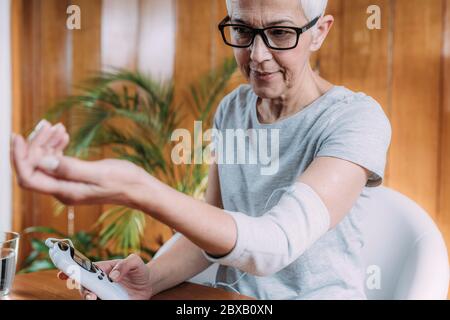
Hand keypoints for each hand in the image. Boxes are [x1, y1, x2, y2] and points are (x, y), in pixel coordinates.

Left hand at [10, 120, 150, 206]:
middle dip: (35, 145)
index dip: (19, 157)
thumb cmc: (124, 181)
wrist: (139, 189)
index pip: (28, 177)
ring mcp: (68, 184)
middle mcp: (62, 190)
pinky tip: (64, 135)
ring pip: (45, 163)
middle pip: (35, 167)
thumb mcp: (99, 173)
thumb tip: (44, 162)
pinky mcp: (75, 178)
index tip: (18, 136)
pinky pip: (56, 162)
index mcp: (65, 191)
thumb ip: (70, 169)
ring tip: (58, 127)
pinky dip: (56, 147)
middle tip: (48, 125)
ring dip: (46, 144)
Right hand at [57, 254, 153, 299]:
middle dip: (83, 289)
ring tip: (94, 299)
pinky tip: (103, 301)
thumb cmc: (138, 269)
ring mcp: (104, 293)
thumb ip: (125, 265)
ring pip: (91, 297)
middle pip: (85, 286)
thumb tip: (113, 276)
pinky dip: (99, 302)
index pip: (85, 269)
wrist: (148, 283)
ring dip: (89, 298)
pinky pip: (101, 303)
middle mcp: (101, 282)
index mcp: (103, 269)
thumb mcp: (135, 262)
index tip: (61, 274)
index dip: (71, 271)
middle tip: (90, 294)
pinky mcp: (110, 301)